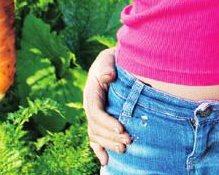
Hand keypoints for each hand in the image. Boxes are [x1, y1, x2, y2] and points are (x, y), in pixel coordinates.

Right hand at [83, 48, 129, 165]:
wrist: (114, 61)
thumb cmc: (113, 59)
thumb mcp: (109, 58)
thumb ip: (107, 67)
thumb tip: (108, 76)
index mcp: (91, 92)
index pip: (95, 112)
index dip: (107, 122)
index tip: (121, 128)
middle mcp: (90, 105)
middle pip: (96, 127)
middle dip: (111, 136)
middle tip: (128, 141)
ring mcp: (93, 114)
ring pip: (96, 135)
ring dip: (109, 144)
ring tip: (124, 149)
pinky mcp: (99, 119)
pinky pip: (94, 138)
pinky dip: (99, 150)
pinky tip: (105, 161)